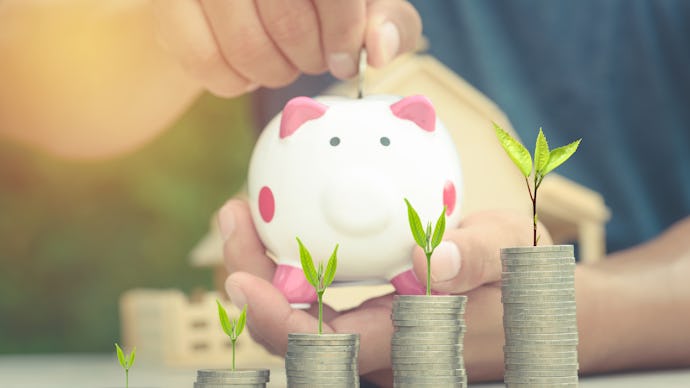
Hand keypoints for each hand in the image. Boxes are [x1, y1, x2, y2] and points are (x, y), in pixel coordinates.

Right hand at [153, 0, 421, 96]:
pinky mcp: (166, 2)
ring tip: (282, 63)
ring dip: (274, 74)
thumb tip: (380, 49)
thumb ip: (388, 18)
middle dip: (310, 58)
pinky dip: (233, 83)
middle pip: (288, 21)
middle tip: (312, 59)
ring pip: (246, 48)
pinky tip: (246, 69)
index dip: (345, 36)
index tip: (346, 60)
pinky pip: (203, 63)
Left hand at [218, 198, 553, 383]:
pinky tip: (286, 223)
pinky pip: (316, 297)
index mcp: (402, 343)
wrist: (534, 310)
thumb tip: (432, 260)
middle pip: (291, 329)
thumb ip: (475, 260)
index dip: (275, 320)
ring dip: (262, 267)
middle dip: (249, 279)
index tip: (240, 281)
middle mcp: (375, 349)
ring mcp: (369, 335)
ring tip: (246, 212)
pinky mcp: (369, 317)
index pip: (323, 346)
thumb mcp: (511, 259)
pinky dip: (289, 263)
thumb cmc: (523, 286)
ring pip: (297, 313)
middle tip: (235, 215)